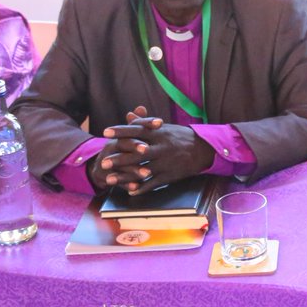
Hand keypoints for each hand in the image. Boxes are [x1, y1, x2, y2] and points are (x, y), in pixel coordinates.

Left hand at [93, 106, 212, 193]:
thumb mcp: (164, 128)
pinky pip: (153, 182)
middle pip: (136, 152)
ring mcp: (165, 162)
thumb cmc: (180, 137)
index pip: (137, 130)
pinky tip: (130, 191)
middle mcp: (161, 147)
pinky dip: (142, 187)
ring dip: (125, 176)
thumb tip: (129, 115)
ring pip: (142, 170)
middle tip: (103, 162)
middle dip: (119, 158)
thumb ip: (145, 122)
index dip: (121, 131)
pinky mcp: (170, 175)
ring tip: (109, 180)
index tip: (105, 132)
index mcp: (159, 133)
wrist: (203, 149)